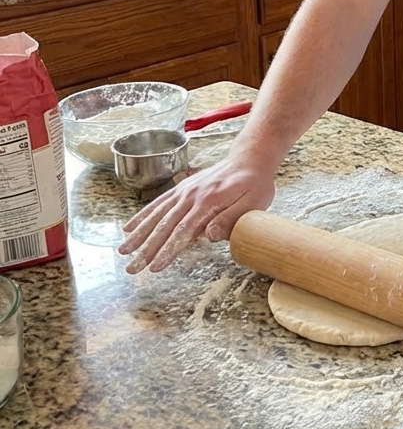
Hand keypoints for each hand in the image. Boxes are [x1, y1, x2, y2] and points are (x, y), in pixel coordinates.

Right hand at [118, 155, 275, 273]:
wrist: (250, 159)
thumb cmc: (255, 184)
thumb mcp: (253, 203)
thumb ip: (231, 219)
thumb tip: (208, 237)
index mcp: (208, 201)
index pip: (184, 230)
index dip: (168, 250)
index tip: (155, 267)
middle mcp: (192, 196)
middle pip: (165, 225)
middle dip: (146, 249)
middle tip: (132, 269)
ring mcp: (184, 191)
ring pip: (157, 214)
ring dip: (139, 234)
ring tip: (123, 251)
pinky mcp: (182, 188)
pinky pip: (159, 203)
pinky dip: (143, 215)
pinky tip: (129, 227)